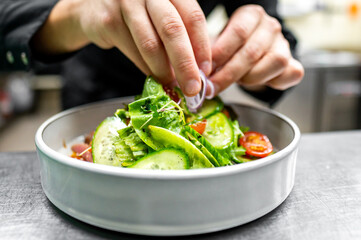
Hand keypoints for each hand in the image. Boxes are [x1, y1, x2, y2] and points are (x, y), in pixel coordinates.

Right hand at [32, 0, 211, 95]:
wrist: (94, 7)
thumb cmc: (138, 14)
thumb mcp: (163, 15)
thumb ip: (181, 35)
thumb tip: (197, 71)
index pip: (193, 17)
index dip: (202, 47)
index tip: (206, 71)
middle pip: (173, 30)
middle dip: (185, 64)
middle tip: (193, 88)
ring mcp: (127, 3)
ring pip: (151, 45)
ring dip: (164, 72)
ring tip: (172, 86)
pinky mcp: (110, 20)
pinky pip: (133, 53)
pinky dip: (146, 70)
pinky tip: (154, 78)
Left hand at [208, 5, 303, 95]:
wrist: (247, 54)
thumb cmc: (229, 49)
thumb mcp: (216, 45)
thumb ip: (208, 55)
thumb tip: (196, 73)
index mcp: (251, 15)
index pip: (238, 33)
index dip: (220, 55)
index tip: (205, 71)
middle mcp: (270, 27)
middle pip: (252, 52)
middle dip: (228, 75)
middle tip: (211, 87)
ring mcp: (284, 45)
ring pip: (274, 63)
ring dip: (250, 79)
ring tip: (235, 82)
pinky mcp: (292, 63)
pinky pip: (290, 75)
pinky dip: (273, 83)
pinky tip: (255, 84)